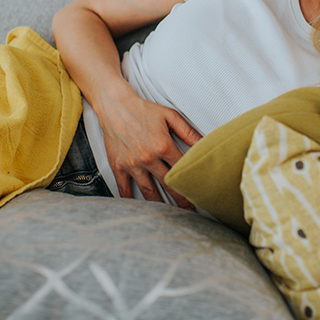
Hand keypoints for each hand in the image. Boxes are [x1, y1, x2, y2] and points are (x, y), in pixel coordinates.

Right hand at [95, 87, 201, 208]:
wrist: (115, 105)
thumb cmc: (144, 110)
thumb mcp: (170, 116)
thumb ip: (188, 132)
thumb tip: (205, 143)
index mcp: (163, 146)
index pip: (182, 170)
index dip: (191, 183)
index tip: (198, 194)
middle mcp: (148, 158)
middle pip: (168, 184)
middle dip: (180, 199)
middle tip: (189, 210)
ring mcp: (132, 164)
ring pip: (148, 191)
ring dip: (159, 205)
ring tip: (169, 214)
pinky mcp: (118, 166)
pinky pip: (124, 189)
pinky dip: (131, 201)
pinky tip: (139, 210)